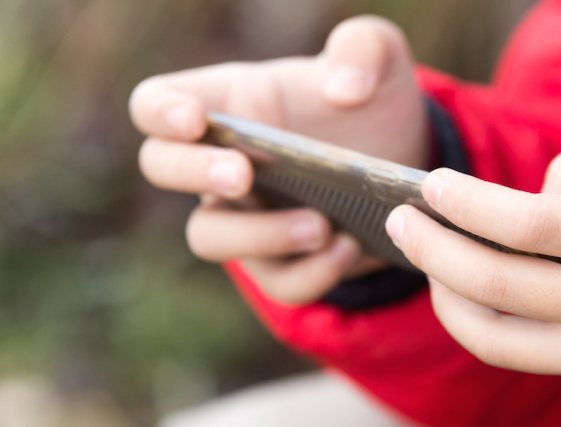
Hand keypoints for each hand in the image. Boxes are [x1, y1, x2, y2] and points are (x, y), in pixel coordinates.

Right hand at [129, 16, 426, 304]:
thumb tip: (343, 90)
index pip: (155, 104)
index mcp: (227, 102)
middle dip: (194, 173)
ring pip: (209, 237)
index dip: (160, 112)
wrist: (405, 162)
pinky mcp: (279, 262)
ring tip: (320, 225)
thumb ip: (364, 48)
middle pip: (161, 168)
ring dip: (258, 235)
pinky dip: (310, 273)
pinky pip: (276, 282)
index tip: (193, 120)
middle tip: (242, 176)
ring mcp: (242, 216)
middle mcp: (220, 161)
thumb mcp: (381, 58)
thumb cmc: (371, 99)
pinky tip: (348, 247)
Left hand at [384, 132, 560, 406]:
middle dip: (431, 251)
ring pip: (496, 342)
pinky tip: (513, 294)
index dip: (461, 205)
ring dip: (449, 301)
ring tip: (435, 267)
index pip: (519, 226)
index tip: (431, 187)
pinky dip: (515, 324)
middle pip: (490, 289)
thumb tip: (515, 213)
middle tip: (401, 224)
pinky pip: (541, 357)